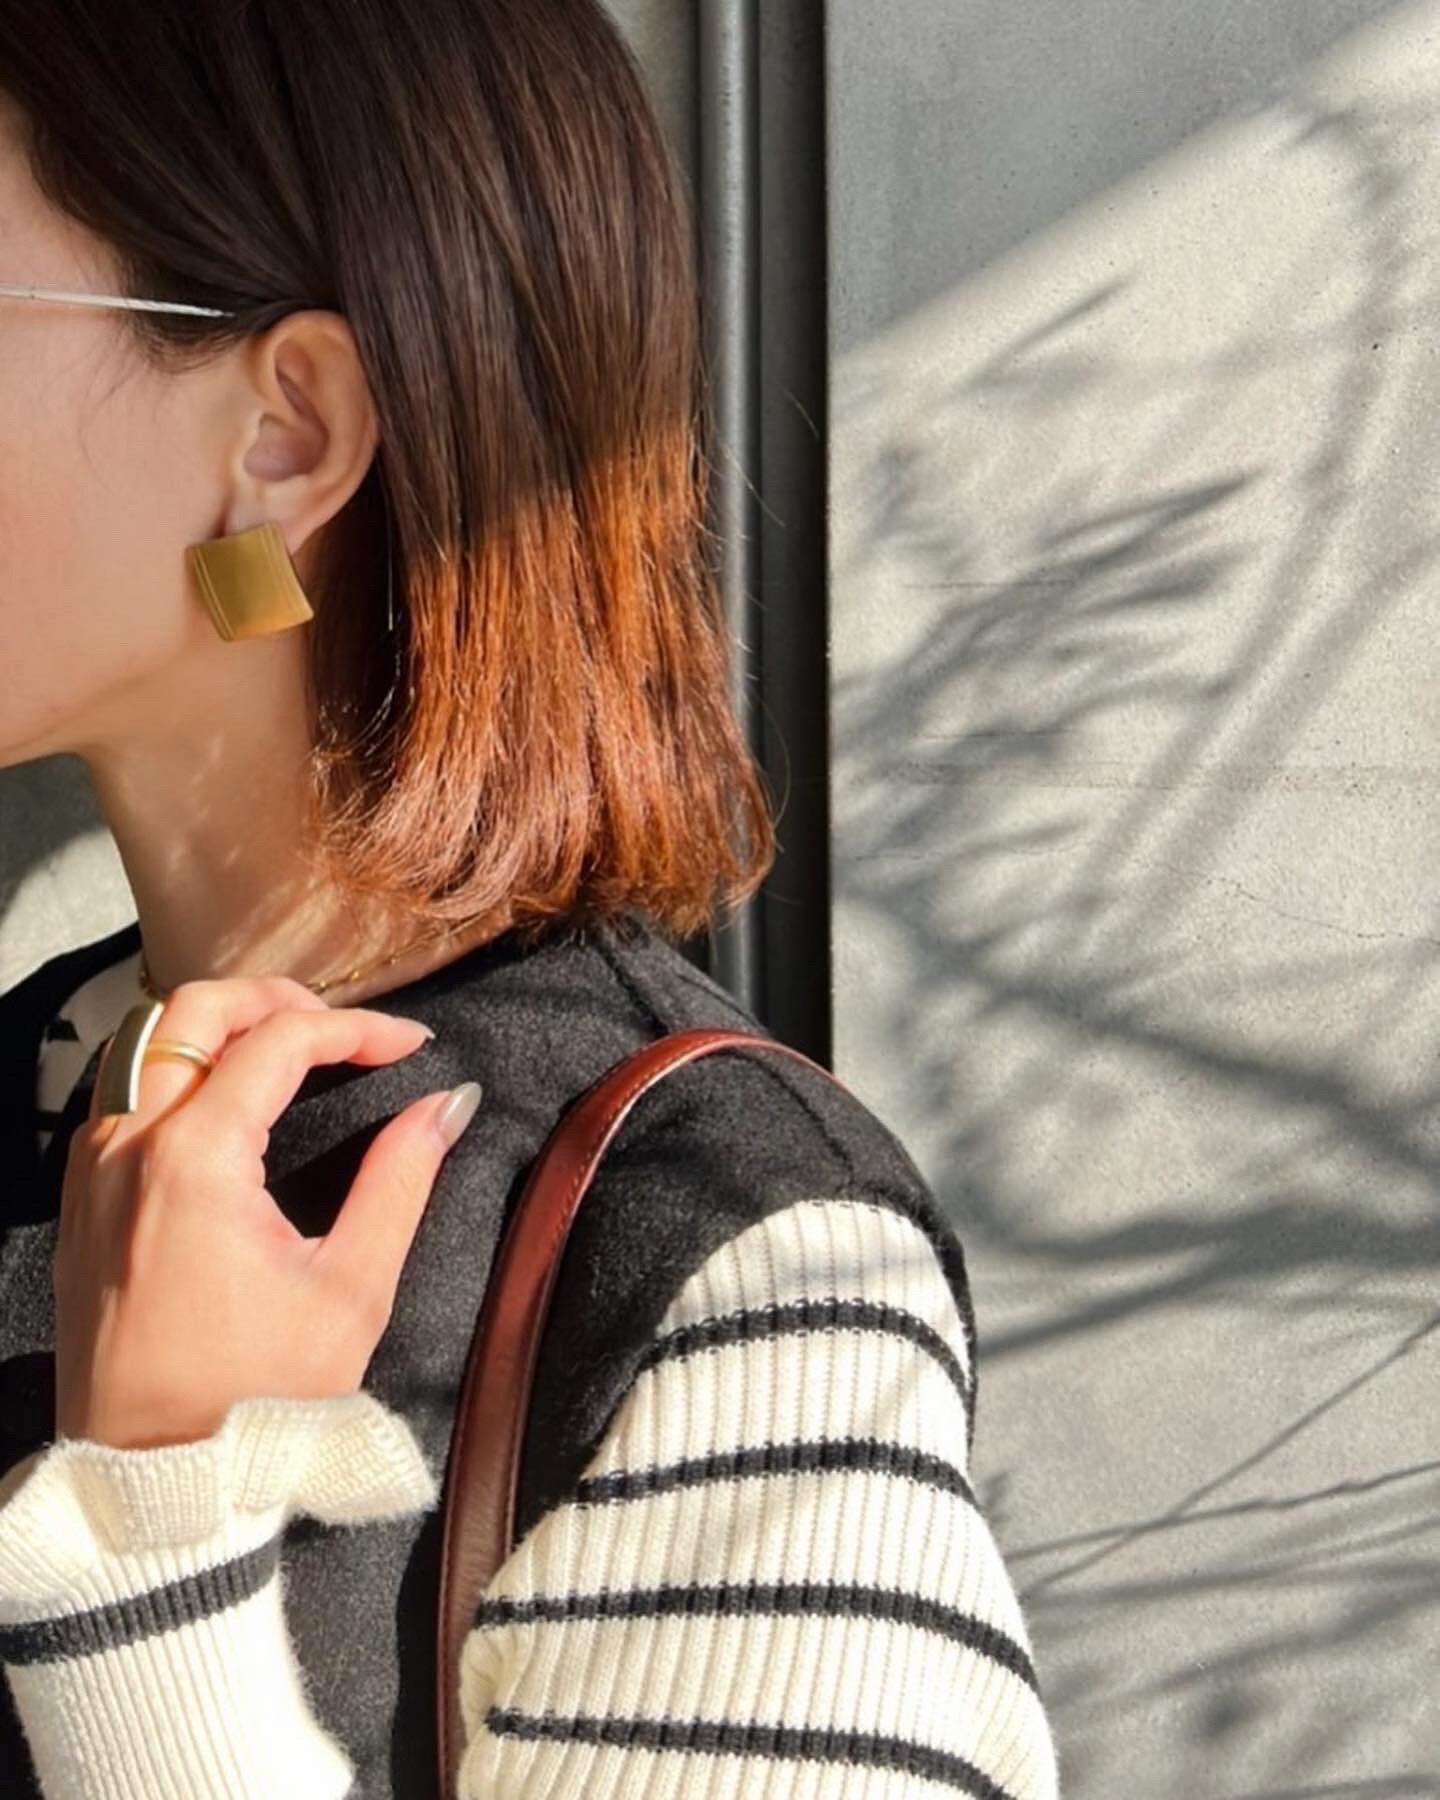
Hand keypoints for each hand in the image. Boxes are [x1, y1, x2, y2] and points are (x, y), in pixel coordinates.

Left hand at [54, 975, 472, 1450]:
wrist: (155, 1482)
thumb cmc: (257, 1399)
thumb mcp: (351, 1290)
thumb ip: (401, 1181)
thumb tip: (446, 1105)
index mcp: (196, 1162)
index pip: (280, 1041)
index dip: (358, 1028)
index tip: (412, 1046)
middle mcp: (128, 1150)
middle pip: (192, 1009)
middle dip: (274, 998)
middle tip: (340, 1027)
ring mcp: (91, 1176)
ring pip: (141, 1045)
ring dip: (217, 1029)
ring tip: (286, 1052)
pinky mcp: (78, 1208)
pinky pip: (116, 1098)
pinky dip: (173, 1073)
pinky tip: (224, 1104)